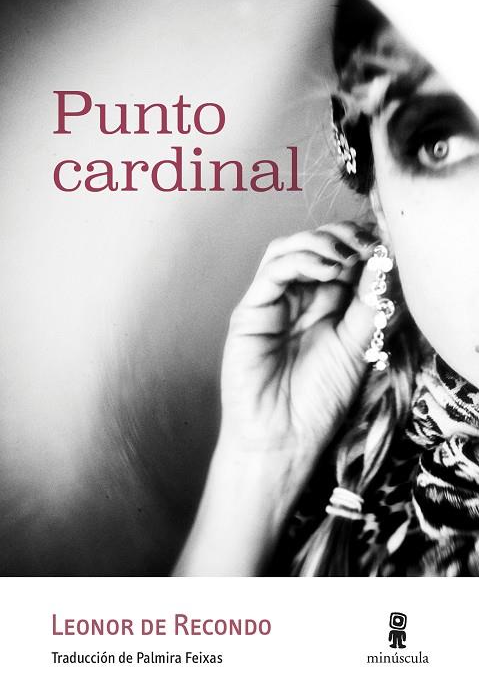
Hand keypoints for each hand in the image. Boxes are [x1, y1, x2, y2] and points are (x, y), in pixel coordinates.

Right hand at [174, 221, 378, 574]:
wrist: (284, 438)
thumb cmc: (319, 400)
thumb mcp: (358, 344)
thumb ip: (369, 302)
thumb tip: (386, 259)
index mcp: (324, 306)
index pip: (341, 259)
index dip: (361, 243)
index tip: (386, 240)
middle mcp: (297, 299)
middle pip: (315, 246)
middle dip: (343, 237)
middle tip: (367, 242)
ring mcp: (272, 303)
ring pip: (290, 249)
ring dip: (321, 243)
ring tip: (347, 255)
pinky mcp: (251, 311)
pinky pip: (272, 272)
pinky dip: (301, 261)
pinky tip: (326, 269)